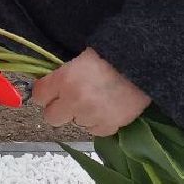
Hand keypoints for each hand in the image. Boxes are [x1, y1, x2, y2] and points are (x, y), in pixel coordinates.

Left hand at [31, 48, 150, 136]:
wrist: (144, 63)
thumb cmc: (113, 53)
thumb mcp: (83, 56)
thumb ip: (65, 73)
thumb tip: (52, 84)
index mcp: (65, 79)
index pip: (39, 95)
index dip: (45, 92)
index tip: (51, 90)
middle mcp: (74, 100)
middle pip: (51, 116)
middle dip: (59, 108)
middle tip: (71, 99)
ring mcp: (91, 116)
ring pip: (75, 123)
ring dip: (82, 114)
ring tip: (97, 99)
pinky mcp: (109, 126)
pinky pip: (95, 130)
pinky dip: (99, 122)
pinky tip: (107, 108)